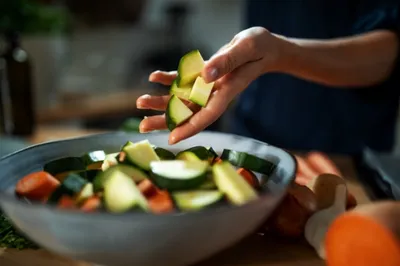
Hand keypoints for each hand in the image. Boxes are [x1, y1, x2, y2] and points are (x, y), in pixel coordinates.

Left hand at [137, 27, 289, 143]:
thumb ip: (227, 61)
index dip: (190, 127)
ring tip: (139, 103)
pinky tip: (153, 77)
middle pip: (189, 111)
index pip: (208, 114)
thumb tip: (205, 75)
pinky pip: (184, 80)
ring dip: (161, 101)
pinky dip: (169, 79)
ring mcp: (208, 85)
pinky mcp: (204, 74)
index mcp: (228, 90)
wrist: (264, 48)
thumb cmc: (260, 47)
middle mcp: (215, 92)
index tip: (171, 138)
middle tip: (142, 126)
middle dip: (166, 120)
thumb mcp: (247, 49)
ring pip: (182, 98)